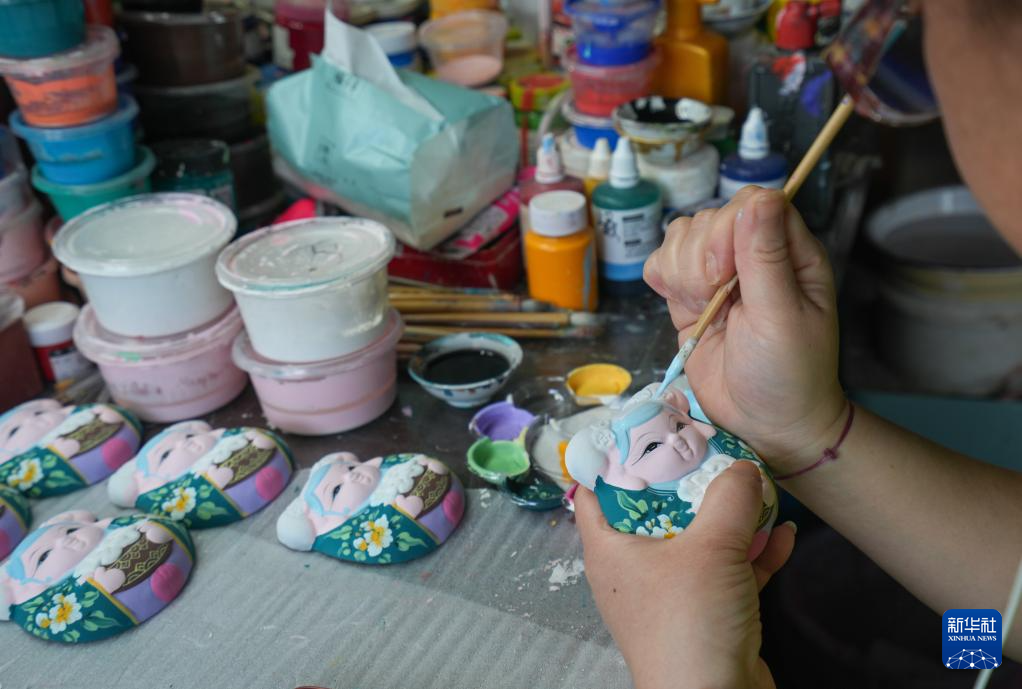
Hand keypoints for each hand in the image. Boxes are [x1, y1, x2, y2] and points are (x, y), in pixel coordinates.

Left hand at [576, 461, 796, 688]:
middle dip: (686, 482)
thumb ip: (729, 498)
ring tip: (756, 485)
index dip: (614, 459)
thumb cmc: (690, 620)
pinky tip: (782, 534)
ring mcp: (670, 595)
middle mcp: (634, 570)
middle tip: (711, 449)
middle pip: (654, 511)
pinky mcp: (705, 616)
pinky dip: (751, 554)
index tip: (644, 431)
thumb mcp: (711, 547)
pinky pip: (726, 573)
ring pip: (696, 541)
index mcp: (610, 549)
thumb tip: (742, 466)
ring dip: (727, 517)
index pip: (594, 492)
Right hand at [643, 187, 846, 470]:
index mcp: (790, 252)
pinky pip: (662, 262)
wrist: (765, 423)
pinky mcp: (689, 296)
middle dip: (701, 258)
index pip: (752, 204)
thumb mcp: (781, 317)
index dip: (728, 230)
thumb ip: (766, 257)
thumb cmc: (788, 374)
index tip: (724, 275)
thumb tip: (759, 198)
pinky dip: (662, 278)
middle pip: (709, 217)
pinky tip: (681, 305)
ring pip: (682, 236)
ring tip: (702, 309)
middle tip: (715, 301)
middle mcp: (754, 255)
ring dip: (681, 271)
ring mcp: (719, 274)